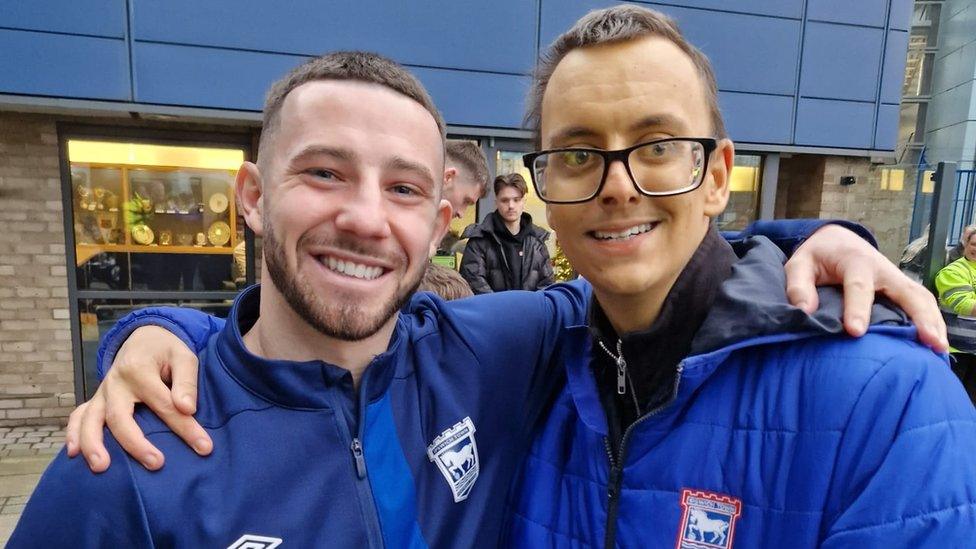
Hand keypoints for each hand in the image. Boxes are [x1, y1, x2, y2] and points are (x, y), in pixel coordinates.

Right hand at [65, 325, 211, 471]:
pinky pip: (78, 416)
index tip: (204, 448)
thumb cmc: (167, 350)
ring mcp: (102, 392)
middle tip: (156, 464)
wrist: (144, 337)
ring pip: (91, 419)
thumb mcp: (184, 356)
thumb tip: (187, 408)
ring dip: (93, 444)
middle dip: (136, 443)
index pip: (164, 405)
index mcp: (139, 370)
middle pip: (120, 416)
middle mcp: (116, 382)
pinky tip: (72, 454)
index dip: (185, 428)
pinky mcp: (97, 399)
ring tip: (101, 468)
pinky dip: (73, 434)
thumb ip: (186, 382)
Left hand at [784, 224, 947, 351]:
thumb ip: (798, 286)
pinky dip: (932, 321)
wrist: (837, 240)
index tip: (855, 331)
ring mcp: (895, 279)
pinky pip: (921, 303)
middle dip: (919, 316)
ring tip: (938, 349)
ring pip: (921, 298)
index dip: (857, 309)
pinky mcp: (901, 288)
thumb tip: (804, 310)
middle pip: (907, 291)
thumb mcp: (799, 264)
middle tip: (927, 341)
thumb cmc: (817, 256)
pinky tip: (935, 344)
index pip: (858, 286)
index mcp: (855, 261)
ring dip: (933, 321)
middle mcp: (882, 269)